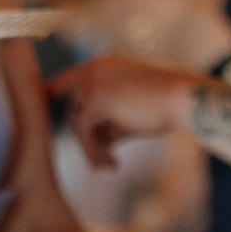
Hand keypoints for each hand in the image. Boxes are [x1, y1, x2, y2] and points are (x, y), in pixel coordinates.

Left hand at [49, 55, 197, 167]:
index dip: (56, 95)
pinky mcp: (96, 98)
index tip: (49, 108)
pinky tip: (112, 163)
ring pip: (77, 123)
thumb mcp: (129, 115)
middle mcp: (94, 69)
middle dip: (86, 138)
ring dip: (91, 149)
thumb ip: (108, 124)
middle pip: (73, 110)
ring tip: (107, 165)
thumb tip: (94, 145)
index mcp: (103, 66)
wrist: (181, 100)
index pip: (69, 82)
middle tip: (102, 161)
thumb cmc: (163, 108)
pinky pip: (84, 132)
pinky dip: (93, 151)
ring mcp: (93, 82)